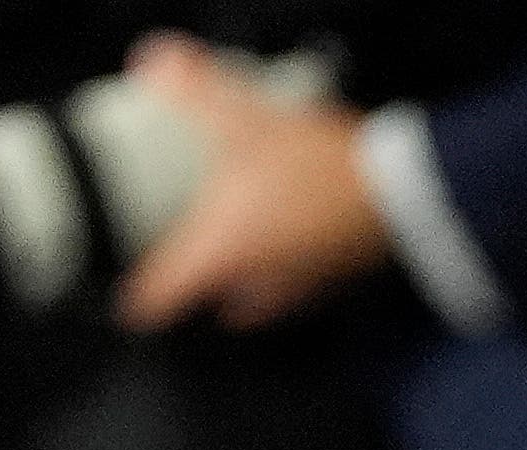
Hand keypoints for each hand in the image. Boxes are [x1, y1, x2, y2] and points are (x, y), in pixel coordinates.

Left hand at [113, 36, 393, 331]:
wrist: (397, 192)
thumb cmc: (321, 170)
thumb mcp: (246, 119)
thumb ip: (194, 92)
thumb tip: (155, 66)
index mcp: (221, 249)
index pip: (162, 295)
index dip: (139, 302)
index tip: (129, 306)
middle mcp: (253, 278)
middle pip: (207, 299)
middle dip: (189, 291)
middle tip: (172, 280)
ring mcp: (294, 284)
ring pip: (253, 302)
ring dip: (238, 289)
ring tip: (230, 274)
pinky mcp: (330, 277)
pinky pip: (294, 288)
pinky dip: (282, 276)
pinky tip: (289, 252)